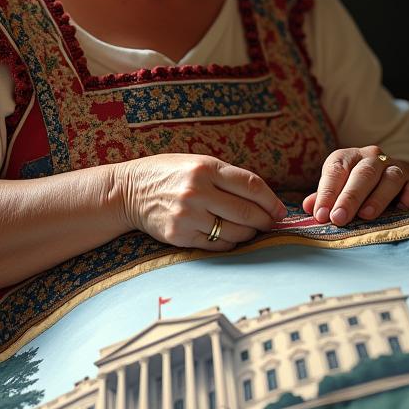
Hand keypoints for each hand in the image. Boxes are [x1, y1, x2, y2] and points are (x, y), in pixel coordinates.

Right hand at [116, 154, 286, 250]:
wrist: (129, 191)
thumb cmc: (169, 174)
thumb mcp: (198, 163)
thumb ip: (228, 178)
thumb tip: (265, 200)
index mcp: (205, 168)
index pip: (251, 186)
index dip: (271, 201)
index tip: (280, 210)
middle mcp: (197, 191)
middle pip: (247, 212)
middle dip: (265, 221)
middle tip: (271, 223)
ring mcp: (188, 216)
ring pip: (235, 232)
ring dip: (250, 233)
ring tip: (250, 229)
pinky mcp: (180, 236)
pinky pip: (218, 245)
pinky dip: (230, 242)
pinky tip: (230, 236)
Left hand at [303, 146, 408, 225]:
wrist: (390, 184)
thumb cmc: (354, 189)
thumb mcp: (336, 190)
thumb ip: (324, 198)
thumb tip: (309, 207)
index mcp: (348, 157)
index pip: (336, 170)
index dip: (327, 193)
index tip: (321, 215)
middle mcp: (372, 158)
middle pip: (362, 174)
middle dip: (349, 197)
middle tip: (338, 218)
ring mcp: (395, 168)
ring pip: (389, 178)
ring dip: (377, 197)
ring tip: (366, 216)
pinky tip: (402, 207)